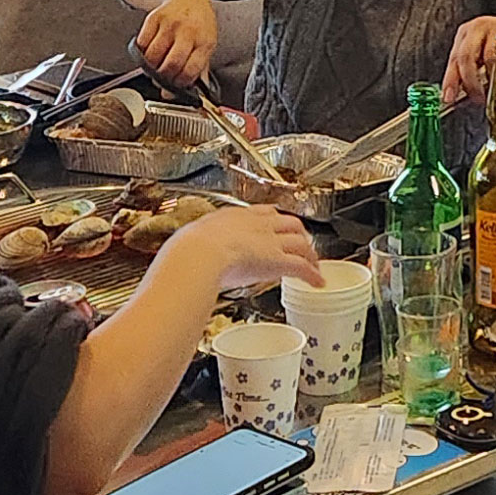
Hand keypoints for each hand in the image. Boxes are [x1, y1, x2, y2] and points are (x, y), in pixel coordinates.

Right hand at [134, 0, 219, 86]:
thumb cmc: (199, 25)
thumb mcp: (206, 45)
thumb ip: (198, 70)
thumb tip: (187, 94)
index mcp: (205, 41)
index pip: (190, 70)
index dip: (180, 83)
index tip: (176, 86)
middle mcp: (188, 31)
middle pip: (170, 64)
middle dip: (164, 78)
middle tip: (162, 79)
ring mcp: (170, 24)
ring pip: (153, 56)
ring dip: (151, 67)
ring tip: (156, 66)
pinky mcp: (153, 18)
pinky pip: (142, 44)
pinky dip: (143, 53)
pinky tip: (150, 52)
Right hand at [163, 203, 319, 296]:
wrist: (197, 255)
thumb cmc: (185, 251)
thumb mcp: (187, 242)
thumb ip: (190, 250)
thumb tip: (177, 262)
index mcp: (234, 217)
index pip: (262, 212)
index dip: (272, 220)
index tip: (274, 225)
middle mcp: (257, 225)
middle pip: (288, 223)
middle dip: (297, 233)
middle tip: (300, 243)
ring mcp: (270, 242)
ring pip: (300, 243)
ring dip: (309, 254)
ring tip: (313, 263)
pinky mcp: (278, 261)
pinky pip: (302, 267)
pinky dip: (312, 274)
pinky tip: (317, 282)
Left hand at [442, 10, 495, 106]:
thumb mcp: (483, 53)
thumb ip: (472, 71)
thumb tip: (461, 94)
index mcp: (465, 34)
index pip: (454, 60)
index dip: (451, 81)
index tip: (449, 97)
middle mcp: (477, 28)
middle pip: (466, 58)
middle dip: (471, 83)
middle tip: (478, 98)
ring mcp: (495, 28)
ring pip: (488, 58)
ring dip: (492, 79)